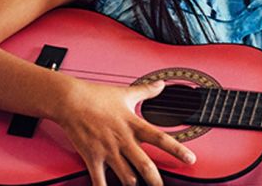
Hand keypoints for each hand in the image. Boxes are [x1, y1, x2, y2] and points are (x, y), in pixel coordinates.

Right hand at [54, 79, 195, 185]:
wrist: (71, 101)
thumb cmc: (97, 97)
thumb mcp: (126, 93)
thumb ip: (146, 91)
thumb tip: (161, 84)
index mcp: (134, 125)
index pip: (161, 139)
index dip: (178, 150)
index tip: (191, 159)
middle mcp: (124, 140)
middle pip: (145, 165)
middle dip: (156, 180)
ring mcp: (108, 151)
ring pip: (126, 176)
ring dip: (133, 184)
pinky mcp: (92, 158)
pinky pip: (100, 181)